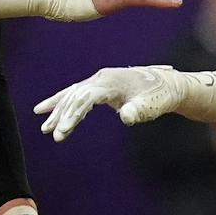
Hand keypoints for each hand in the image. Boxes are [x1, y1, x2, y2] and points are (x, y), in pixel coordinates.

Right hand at [35, 65, 215, 141]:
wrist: (170, 85)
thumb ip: (139, 110)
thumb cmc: (161, 96)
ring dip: (59, 112)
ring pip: (73, 96)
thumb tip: (126, 117)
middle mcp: (101, 78)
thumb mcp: (153, 105)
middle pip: (75, 96)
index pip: (85, 98)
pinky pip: (76, 95)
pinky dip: (60, 103)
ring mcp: (100, 81)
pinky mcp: (101, 87)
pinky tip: (44, 111)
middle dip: (63, 116)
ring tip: (46, 130)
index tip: (63, 132)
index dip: (73, 115)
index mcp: (110, 81)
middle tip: (54, 135)